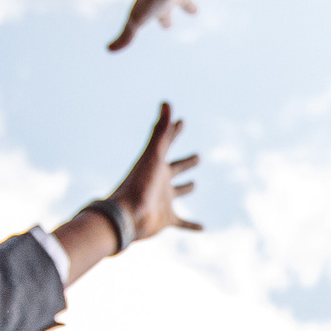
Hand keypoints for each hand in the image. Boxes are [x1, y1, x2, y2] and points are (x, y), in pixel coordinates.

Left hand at [108, 102, 204, 240]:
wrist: (127, 216)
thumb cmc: (139, 184)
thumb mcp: (153, 155)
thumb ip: (160, 130)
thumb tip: (166, 102)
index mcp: (156, 165)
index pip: (167, 143)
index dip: (175, 131)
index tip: (182, 121)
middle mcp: (160, 181)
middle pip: (175, 168)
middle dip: (186, 162)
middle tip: (198, 157)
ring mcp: (164, 201)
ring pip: (178, 192)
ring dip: (186, 188)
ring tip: (194, 185)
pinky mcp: (167, 219)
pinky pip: (182, 222)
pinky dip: (192, 225)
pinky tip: (203, 228)